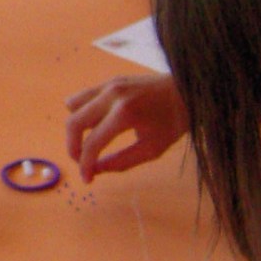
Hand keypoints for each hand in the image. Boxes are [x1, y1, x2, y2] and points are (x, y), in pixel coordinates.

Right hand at [65, 74, 187, 179]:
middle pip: (74, 122)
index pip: (93, 143)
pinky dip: (82, 113)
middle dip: (73, 147)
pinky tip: (97, 125)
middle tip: (82, 162)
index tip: (87, 179)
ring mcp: (109, 84)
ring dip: (76, 128)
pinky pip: (83, 96)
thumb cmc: (174, 122)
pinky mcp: (110, 81)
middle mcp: (111, 95)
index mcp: (125, 114)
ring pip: (73, 106)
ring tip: (88, 142)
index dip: (86, 165)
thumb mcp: (152, 149)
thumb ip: (121, 162)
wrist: (187, 90)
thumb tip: (95, 170)